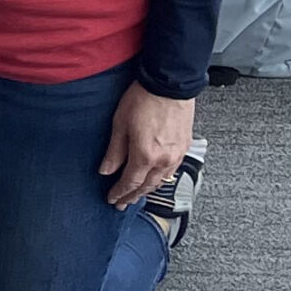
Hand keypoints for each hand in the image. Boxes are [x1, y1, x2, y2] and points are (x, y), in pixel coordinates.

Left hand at [99, 82, 194, 206]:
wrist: (169, 86)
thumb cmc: (143, 100)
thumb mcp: (120, 124)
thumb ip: (114, 151)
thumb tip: (106, 170)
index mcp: (145, 155)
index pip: (130, 182)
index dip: (120, 192)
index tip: (112, 199)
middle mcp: (164, 160)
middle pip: (147, 186)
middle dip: (133, 196)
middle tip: (122, 203)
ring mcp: (177, 155)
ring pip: (160, 180)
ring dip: (147, 190)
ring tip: (136, 195)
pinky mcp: (184, 148)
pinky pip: (171, 170)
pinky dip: (160, 179)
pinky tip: (154, 179)